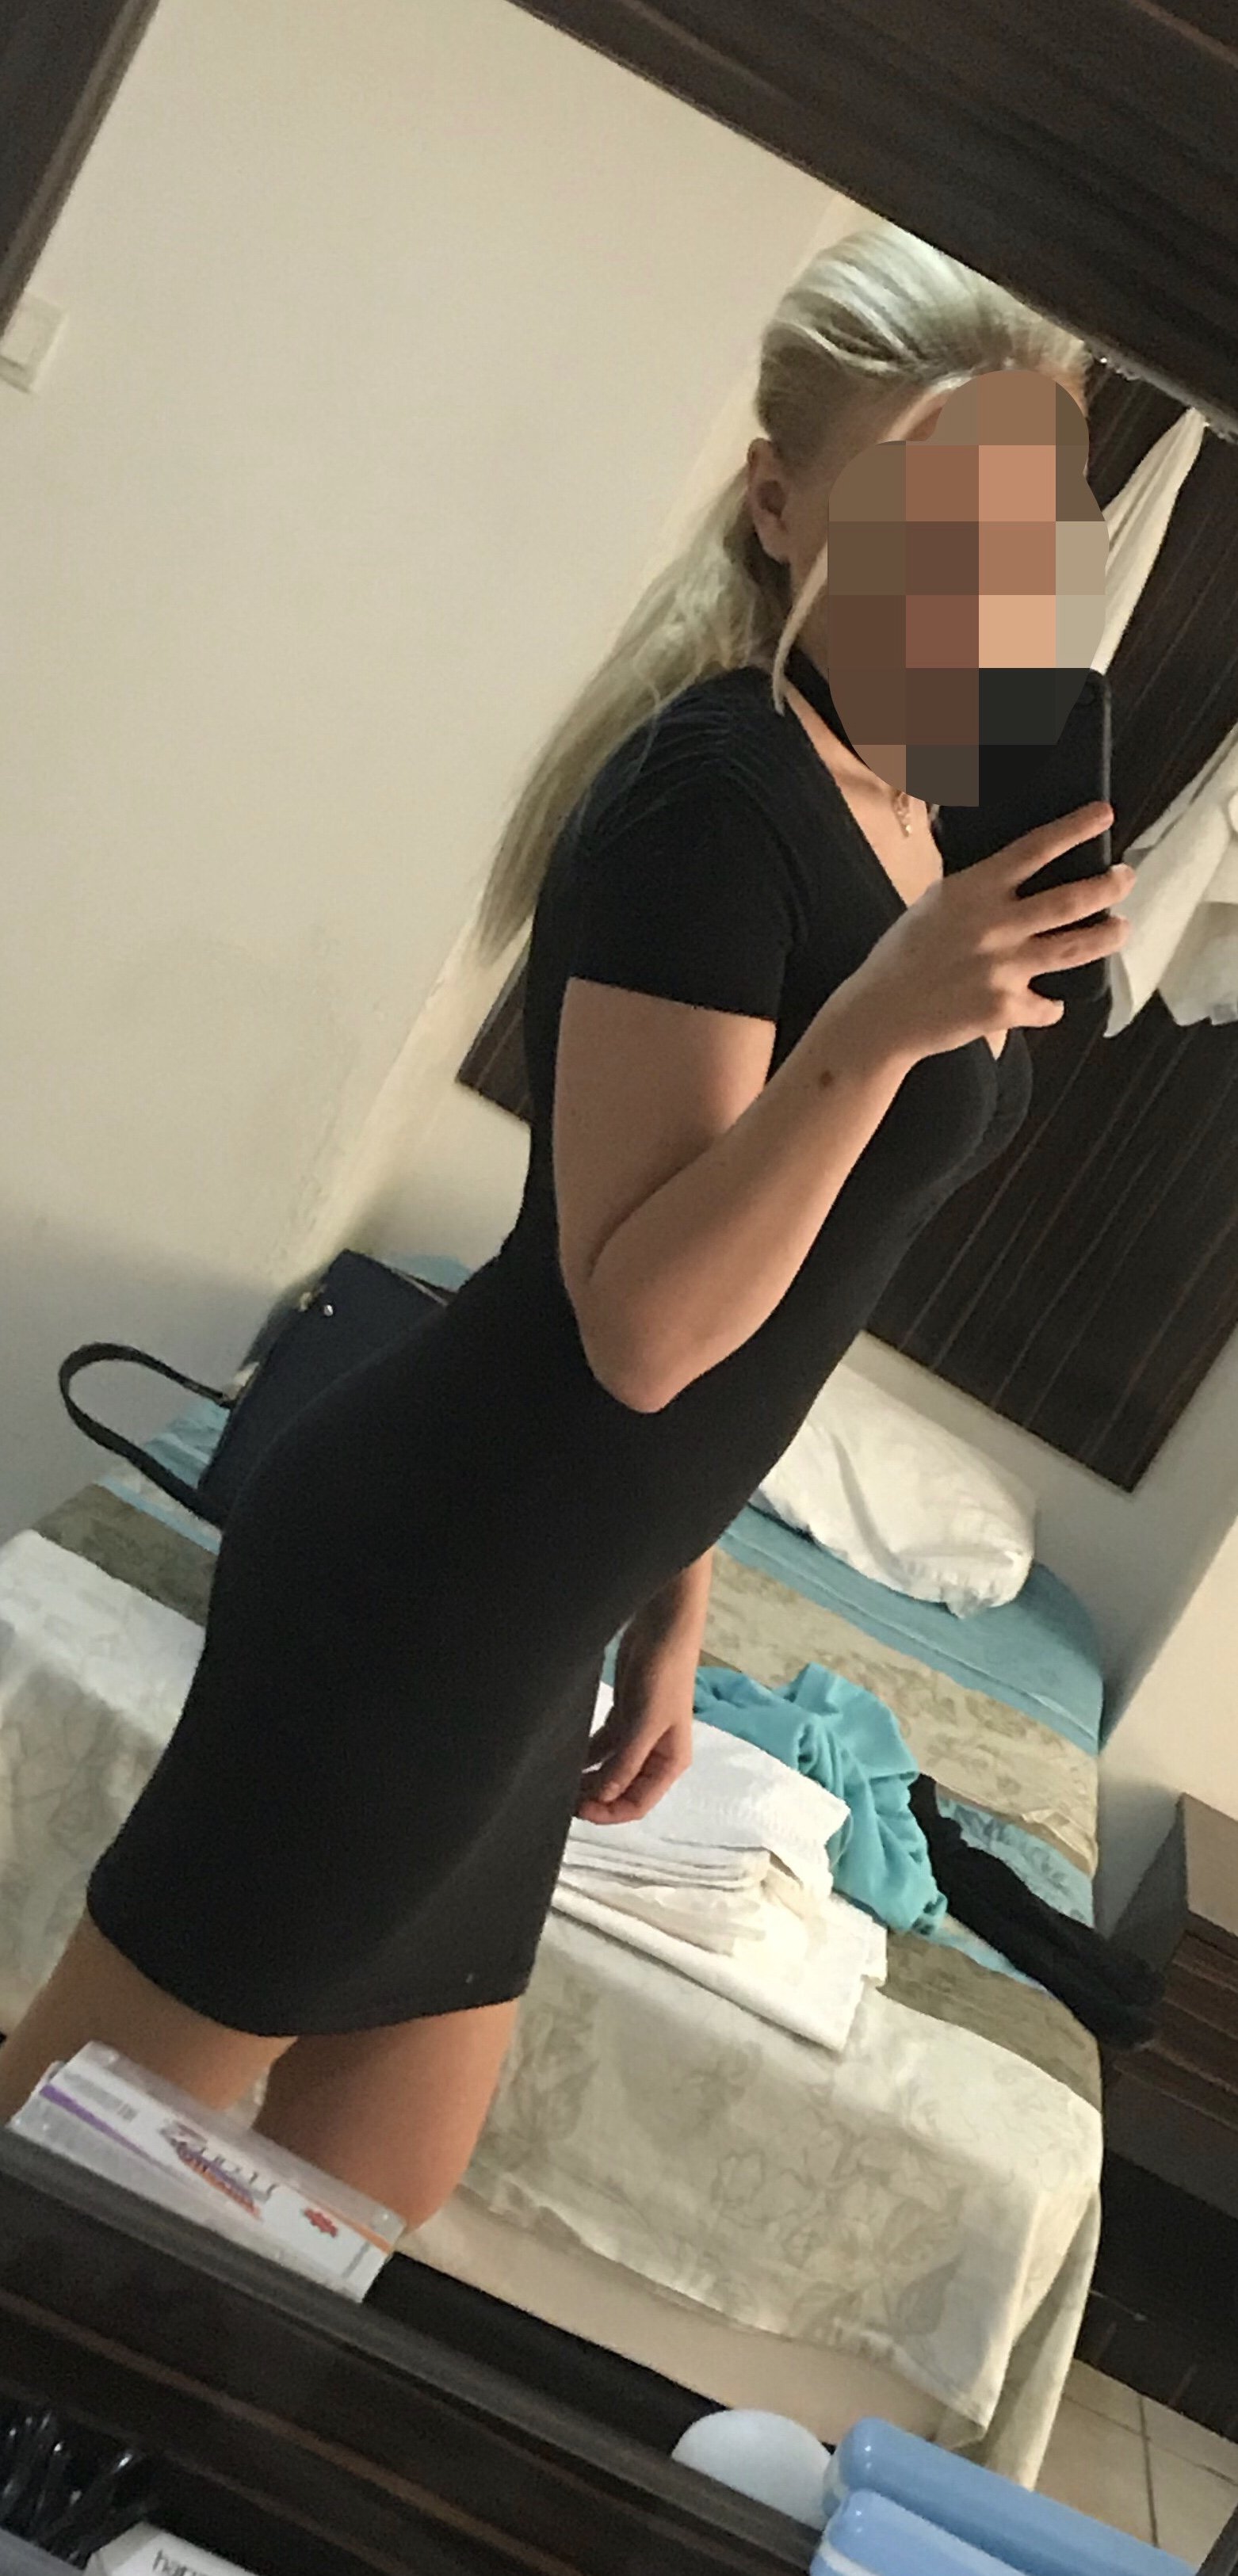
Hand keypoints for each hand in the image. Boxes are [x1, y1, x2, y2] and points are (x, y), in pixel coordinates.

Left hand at [576, 1618, 694, 1824]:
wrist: (662, 1629)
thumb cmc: (663, 1677)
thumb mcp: (645, 1723)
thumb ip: (625, 1763)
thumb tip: (604, 1798)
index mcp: (669, 1762)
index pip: (638, 1803)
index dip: (609, 1812)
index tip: (579, 1811)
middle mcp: (654, 1754)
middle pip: (621, 1789)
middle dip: (595, 1797)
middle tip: (560, 1797)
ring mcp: (637, 1735)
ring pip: (609, 1768)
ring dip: (588, 1777)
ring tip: (558, 1780)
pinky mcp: (623, 1716)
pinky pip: (601, 1745)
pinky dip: (585, 1754)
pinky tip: (564, 1757)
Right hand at [842, 803, 1130, 1055]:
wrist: (880, 1015)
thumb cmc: (902, 956)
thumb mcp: (933, 905)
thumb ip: (974, 889)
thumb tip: (1010, 870)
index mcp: (972, 890)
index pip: (1034, 849)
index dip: (1074, 829)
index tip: (1105, 815)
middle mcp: (994, 925)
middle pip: (1071, 899)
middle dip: (1108, 885)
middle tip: (1126, 877)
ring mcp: (1003, 967)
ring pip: (1076, 947)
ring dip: (1108, 936)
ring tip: (1121, 928)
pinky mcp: (1005, 1007)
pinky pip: (1047, 1005)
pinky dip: (1052, 1005)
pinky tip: (1051, 1002)